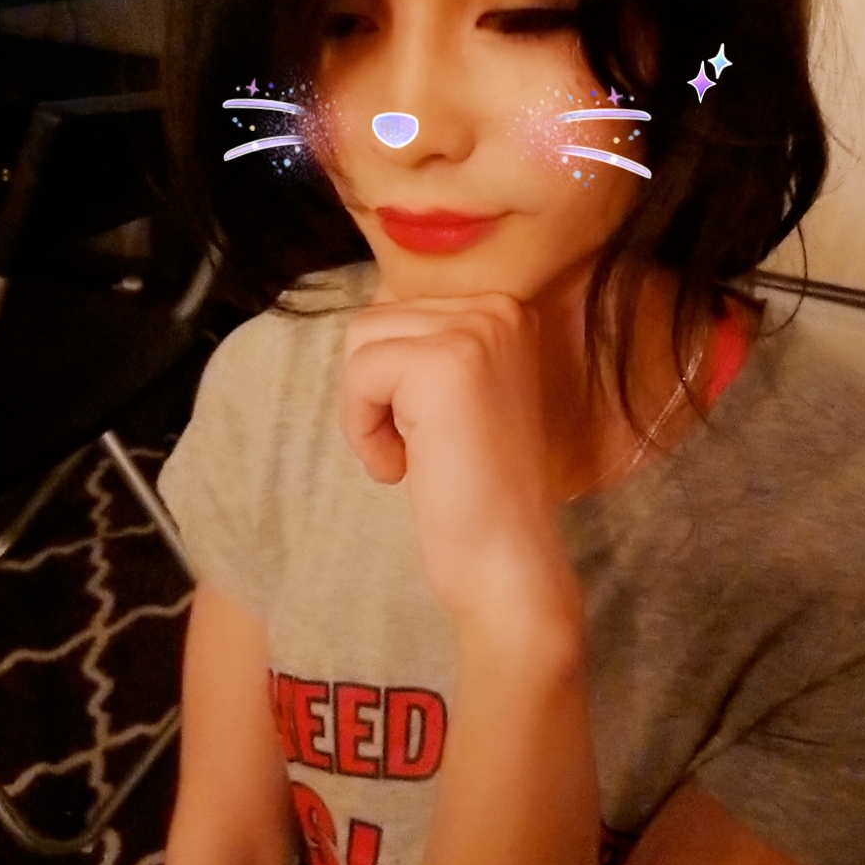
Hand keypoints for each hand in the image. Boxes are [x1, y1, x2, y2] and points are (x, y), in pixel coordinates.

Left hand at [339, 287, 583, 637]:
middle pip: (375, 319)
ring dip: (366, 409)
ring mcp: (475, 332)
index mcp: (506, 310)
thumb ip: (425, 343)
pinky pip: (358, 375)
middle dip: (375, 391)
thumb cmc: (477, 485)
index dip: (391, 376)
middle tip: (420, 446)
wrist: (507, 557)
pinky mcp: (443, 365)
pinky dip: (362, 430)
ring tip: (411, 455)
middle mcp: (498, 309)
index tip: (433, 427)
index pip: (399, 307)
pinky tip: (402, 468)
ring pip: (360, 341)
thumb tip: (367, 308)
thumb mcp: (460, 391)